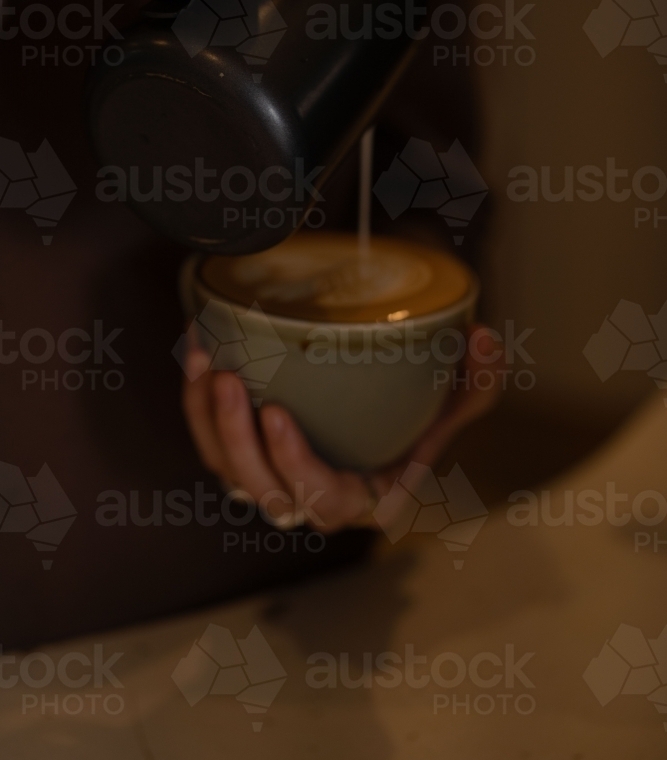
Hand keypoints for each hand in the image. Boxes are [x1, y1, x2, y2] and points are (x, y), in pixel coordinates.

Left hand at [182, 326, 501, 534]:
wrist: (385, 415)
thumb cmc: (420, 419)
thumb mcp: (457, 403)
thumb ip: (477, 381)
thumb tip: (486, 338)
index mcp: (364, 499)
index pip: (324, 499)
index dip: (294, 464)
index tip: (277, 413)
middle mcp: (314, 499)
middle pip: (262, 491)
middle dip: (236, 439)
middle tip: (230, 379)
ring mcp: (276, 480)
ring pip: (226, 470)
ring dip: (207, 418)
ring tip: (204, 360)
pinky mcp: (248, 457)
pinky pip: (211, 442)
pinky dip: (196, 403)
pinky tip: (197, 351)